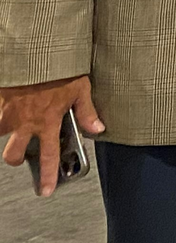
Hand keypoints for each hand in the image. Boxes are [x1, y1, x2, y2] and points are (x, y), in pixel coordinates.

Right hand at [0, 76, 104, 196]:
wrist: (36, 51)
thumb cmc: (60, 68)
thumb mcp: (81, 88)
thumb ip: (87, 112)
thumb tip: (98, 129)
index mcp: (48, 121)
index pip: (49, 156)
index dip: (49, 176)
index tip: (46, 190)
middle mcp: (26, 121)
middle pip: (12, 154)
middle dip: (16, 159)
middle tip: (21, 155)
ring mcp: (9, 112)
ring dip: (5, 133)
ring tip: (13, 127)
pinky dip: (0, 112)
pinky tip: (7, 105)